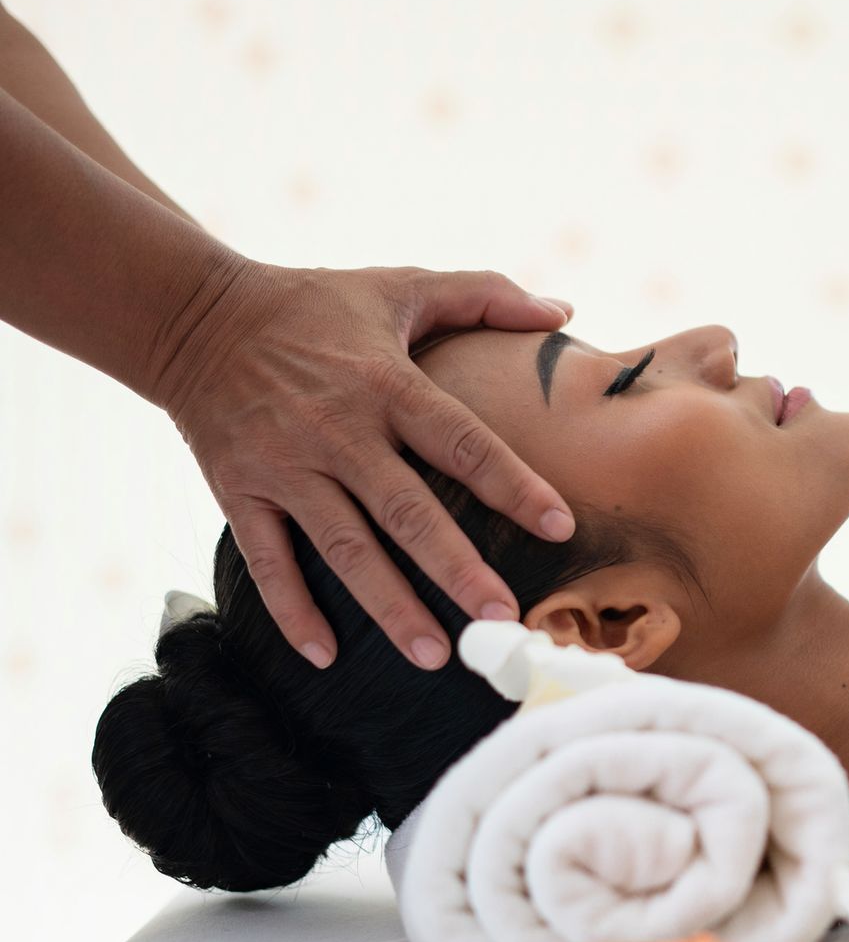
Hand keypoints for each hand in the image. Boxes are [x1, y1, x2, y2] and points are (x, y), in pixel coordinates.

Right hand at [153, 260, 577, 669]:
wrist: (193, 316)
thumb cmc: (313, 304)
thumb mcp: (398, 285)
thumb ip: (483, 294)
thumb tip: (563, 310)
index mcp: (387, 384)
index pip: (463, 442)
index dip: (514, 485)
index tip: (559, 526)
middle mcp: (338, 431)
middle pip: (407, 511)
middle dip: (456, 568)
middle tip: (502, 619)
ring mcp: (285, 466)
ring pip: (343, 549)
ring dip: (388, 606)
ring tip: (434, 656)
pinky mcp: (239, 490)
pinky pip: (267, 560)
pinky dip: (293, 610)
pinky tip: (327, 656)